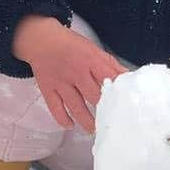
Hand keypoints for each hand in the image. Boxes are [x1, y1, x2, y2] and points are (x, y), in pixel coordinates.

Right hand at [12, 16, 126, 131]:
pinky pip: (55, 108)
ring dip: (87, 121)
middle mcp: (76, 72)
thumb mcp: (93, 50)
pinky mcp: (48, 88)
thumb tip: (128, 78)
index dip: (120, 93)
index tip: (127, 107)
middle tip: (112, 122)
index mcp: (91, 61)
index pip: (110, 79)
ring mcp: (61, 82)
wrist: (41, 39)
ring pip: (76, 107)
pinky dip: (63, 119)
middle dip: (105, 111)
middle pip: (95, 96)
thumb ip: (111, 65)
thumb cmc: (71, 45)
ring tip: (95, 130)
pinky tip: (70, 125)